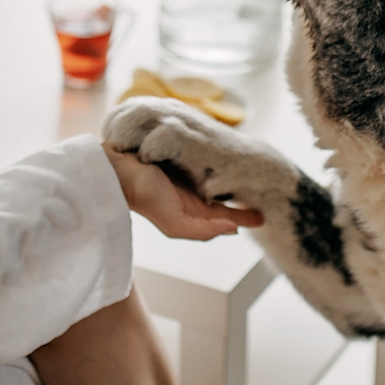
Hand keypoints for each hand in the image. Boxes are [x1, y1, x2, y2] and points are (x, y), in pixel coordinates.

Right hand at [105, 144, 265, 240]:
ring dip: (233, 177)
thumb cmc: (145, 196)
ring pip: (217, 177)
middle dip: (243, 199)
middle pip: (225, 197)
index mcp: (192, 211)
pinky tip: (229, 157)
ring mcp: (188, 173)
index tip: (264, 215)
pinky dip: (219, 160)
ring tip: (254, 175)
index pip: (225, 217)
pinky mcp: (183, 153)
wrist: (118, 169)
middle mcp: (192, 193)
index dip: (245, 217)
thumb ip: (204, 231)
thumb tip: (233, 229)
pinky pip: (207, 158)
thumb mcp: (176, 224)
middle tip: (266, 194)